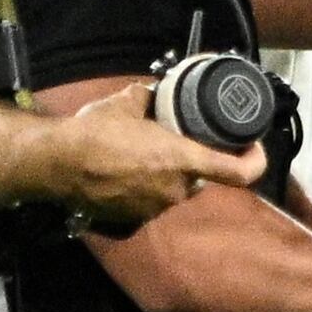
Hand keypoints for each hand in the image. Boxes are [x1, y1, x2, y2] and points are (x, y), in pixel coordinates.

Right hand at [46, 101, 262, 231]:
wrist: (57, 164)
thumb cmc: (96, 132)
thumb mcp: (126, 103)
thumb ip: (149, 96)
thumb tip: (155, 91)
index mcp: (183, 161)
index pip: (238, 173)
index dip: (254, 162)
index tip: (254, 149)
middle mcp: (175, 190)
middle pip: (200, 178)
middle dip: (192, 163)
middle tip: (176, 144)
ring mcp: (155, 208)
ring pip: (174, 191)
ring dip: (166, 176)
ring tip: (142, 157)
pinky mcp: (134, 219)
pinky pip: (150, 202)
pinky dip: (144, 190)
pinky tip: (125, 174)